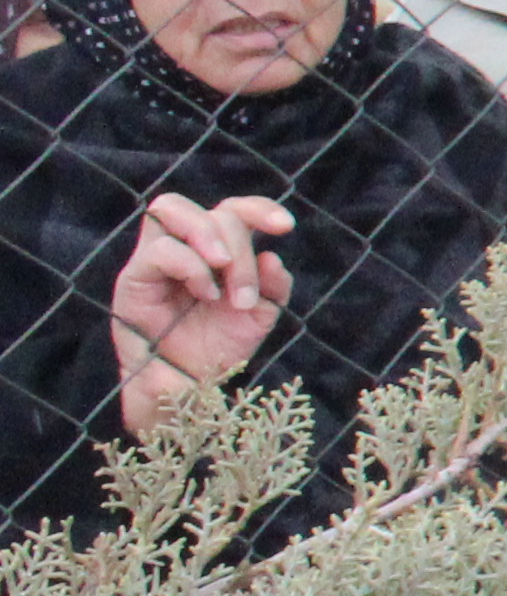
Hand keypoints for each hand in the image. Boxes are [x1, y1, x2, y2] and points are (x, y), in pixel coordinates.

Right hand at [110, 192, 293, 435]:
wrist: (188, 387)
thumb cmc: (219, 347)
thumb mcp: (259, 316)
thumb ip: (273, 286)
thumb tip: (273, 257)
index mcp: (217, 251)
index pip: (232, 209)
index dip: (259, 208)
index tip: (285, 227)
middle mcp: (185, 247)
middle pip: (212, 211)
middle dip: (239, 246)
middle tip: (246, 292)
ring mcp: (155, 259)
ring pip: (174, 211)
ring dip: (211, 241)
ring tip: (224, 278)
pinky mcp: (133, 278)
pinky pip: (160, 250)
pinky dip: (191, 266)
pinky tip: (206, 295)